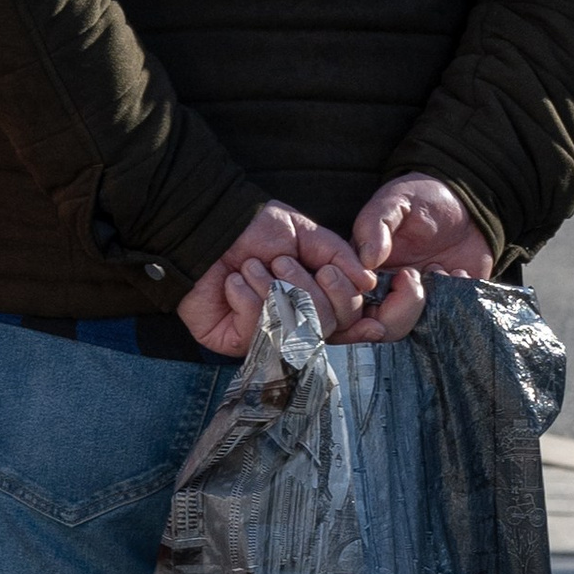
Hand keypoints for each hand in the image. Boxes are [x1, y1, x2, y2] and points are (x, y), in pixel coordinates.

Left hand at [177, 201, 377, 359]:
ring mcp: (268, 336)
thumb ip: (338, 254)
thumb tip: (367, 282)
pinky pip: (260, 331)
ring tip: (251, 266)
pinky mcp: (239, 343)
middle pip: (329, 324)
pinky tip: (233, 282)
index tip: (337, 282)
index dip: (352, 309)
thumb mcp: (303, 233)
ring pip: (296, 329)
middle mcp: (297, 321)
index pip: (349, 317)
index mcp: (316, 297)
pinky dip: (247, 298)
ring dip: (273, 288)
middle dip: (305, 287)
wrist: (207, 230)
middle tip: (282, 262)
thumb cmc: (252, 230)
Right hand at [336, 174, 497, 344]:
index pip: (353, 306)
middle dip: (403, 308)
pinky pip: (450, 320)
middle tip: (414, 275)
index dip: (367, 302)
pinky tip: (459, 272)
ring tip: (440, 270)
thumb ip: (376, 224)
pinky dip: (456, 298)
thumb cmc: (423, 198)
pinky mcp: (448, 304)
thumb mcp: (396, 200)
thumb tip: (368, 260)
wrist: (467, 202)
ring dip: (429, 302)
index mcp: (365, 272)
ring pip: (415, 329)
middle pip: (383, 327)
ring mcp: (418, 302)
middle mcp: (387, 293)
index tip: (395, 274)